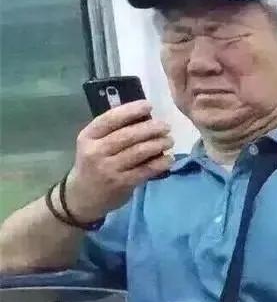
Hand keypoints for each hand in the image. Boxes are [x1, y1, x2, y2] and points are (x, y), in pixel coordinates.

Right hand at [66, 100, 173, 221]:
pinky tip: (168, 159)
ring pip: (138, 152)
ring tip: (169, 140)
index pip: (110, 119)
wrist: (83, 196)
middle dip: (150, 128)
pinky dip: (159, 163)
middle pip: (127, 135)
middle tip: (166, 126)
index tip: (149, 105)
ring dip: (158, 144)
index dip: (131, 110)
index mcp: (88, 136)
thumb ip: (113, 130)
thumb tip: (145, 115)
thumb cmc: (93, 163)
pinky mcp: (121, 184)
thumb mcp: (94, 143)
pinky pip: (144, 170)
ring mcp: (108, 169)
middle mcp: (96, 152)